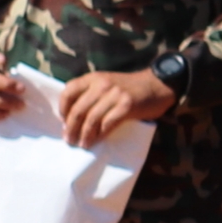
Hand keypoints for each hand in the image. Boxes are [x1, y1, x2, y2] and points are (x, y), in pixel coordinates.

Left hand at [58, 67, 176, 145]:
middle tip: (69, 140)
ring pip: (92, 119)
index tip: (64, 122)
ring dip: (85, 135)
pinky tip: (97, 141)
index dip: (63, 109)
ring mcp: (115, 95)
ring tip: (83, 144)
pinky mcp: (127, 106)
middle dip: (72, 128)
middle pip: (79, 110)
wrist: (158, 85)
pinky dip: (100, 134)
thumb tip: (73, 117)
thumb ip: (91, 93)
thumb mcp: (107, 83)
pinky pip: (108, 123)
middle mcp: (102, 84)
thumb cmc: (130, 88)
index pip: (68, 92)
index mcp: (93, 78)